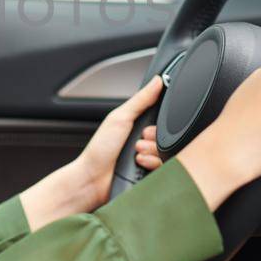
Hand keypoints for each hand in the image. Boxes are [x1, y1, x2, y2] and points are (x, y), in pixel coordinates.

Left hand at [74, 73, 164, 202]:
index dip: (158, 121)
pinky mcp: (151, 174)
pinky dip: (153, 164)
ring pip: (168, 151)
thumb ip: (141, 100)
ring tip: (136, 154)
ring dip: (152, 151)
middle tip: (139, 140)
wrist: (93, 179)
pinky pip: (165, 167)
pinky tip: (140, 164)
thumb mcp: (120, 118)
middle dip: (153, 138)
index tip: (148, 125)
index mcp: (136, 126)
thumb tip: (157, 81)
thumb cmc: (99, 150)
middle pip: (166, 136)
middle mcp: (144, 142)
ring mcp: (147, 158)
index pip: (160, 119)